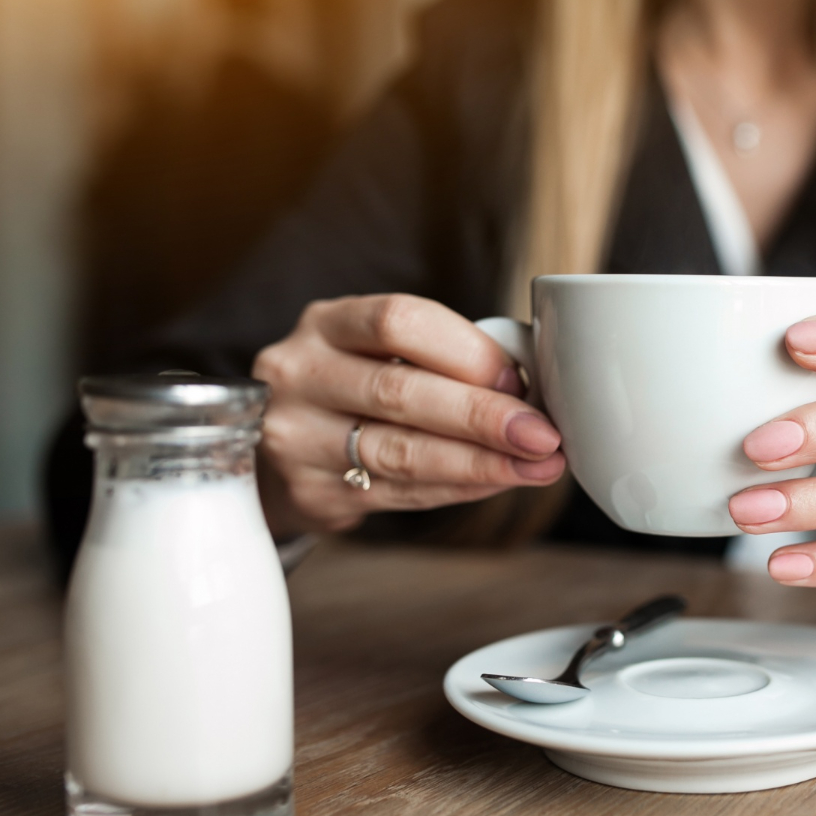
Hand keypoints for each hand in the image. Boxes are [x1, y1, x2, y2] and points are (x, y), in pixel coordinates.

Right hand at [252, 294, 565, 534]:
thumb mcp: (377, 351)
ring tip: (535, 466)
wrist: (274, 452)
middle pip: (399, 391)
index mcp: (326, 323)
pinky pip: (399, 494)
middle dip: (482, 415)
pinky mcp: (310, 493)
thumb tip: (531, 388)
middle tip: (542, 434)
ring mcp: (296, 437)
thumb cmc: (351, 390)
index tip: (518, 376)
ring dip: (479, 462)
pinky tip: (496, 482)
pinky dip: (457, 489)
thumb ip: (440, 356)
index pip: (397, 321)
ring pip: (400, 452)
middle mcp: (300, 374)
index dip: (465, 349)